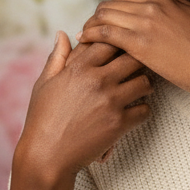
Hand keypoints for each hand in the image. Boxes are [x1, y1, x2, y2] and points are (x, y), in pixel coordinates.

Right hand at [20, 32, 151, 172]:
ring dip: (144, 85)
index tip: (120, 49)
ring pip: (145, 82)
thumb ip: (58, 57)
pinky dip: (143, 111)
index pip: (109, 40)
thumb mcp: (44, 84)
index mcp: (78, 68)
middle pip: (133, 58)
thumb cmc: (43, 119)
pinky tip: (134, 112)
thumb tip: (63, 33)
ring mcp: (110, 102)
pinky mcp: (119, 123)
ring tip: (138, 89)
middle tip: (137, 68)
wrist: (46, 155)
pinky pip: (146, 110)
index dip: (118, 42)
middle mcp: (97, 81)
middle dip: (138, 61)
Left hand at [78, 0, 189, 96]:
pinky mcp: (139, 44)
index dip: (111, 7)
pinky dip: (92, 35)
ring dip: (91, 24)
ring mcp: (144, 24)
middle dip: (97, 15)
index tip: (106, 18)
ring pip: (104, 15)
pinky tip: (87, 41)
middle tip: (92, 28)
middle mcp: (151, 6)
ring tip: (86, 35)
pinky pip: (106, 33)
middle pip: (110, 4)